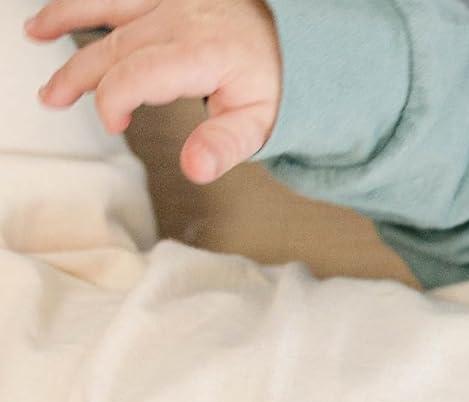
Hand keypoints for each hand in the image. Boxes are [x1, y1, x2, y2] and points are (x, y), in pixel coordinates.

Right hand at [25, 0, 281, 184]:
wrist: (285, 29)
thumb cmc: (264, 76)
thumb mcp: (256, 120)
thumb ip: (224, 146)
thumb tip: (194, 170)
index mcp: (200, 53)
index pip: (139, 73)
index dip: (115, 98)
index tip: (113, 124)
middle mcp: (178, 17)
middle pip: (115, 45)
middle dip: (78, 73)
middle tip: (51, 98)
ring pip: (107, 4)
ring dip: (65, 17)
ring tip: (35, 33)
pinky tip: (56, 10)